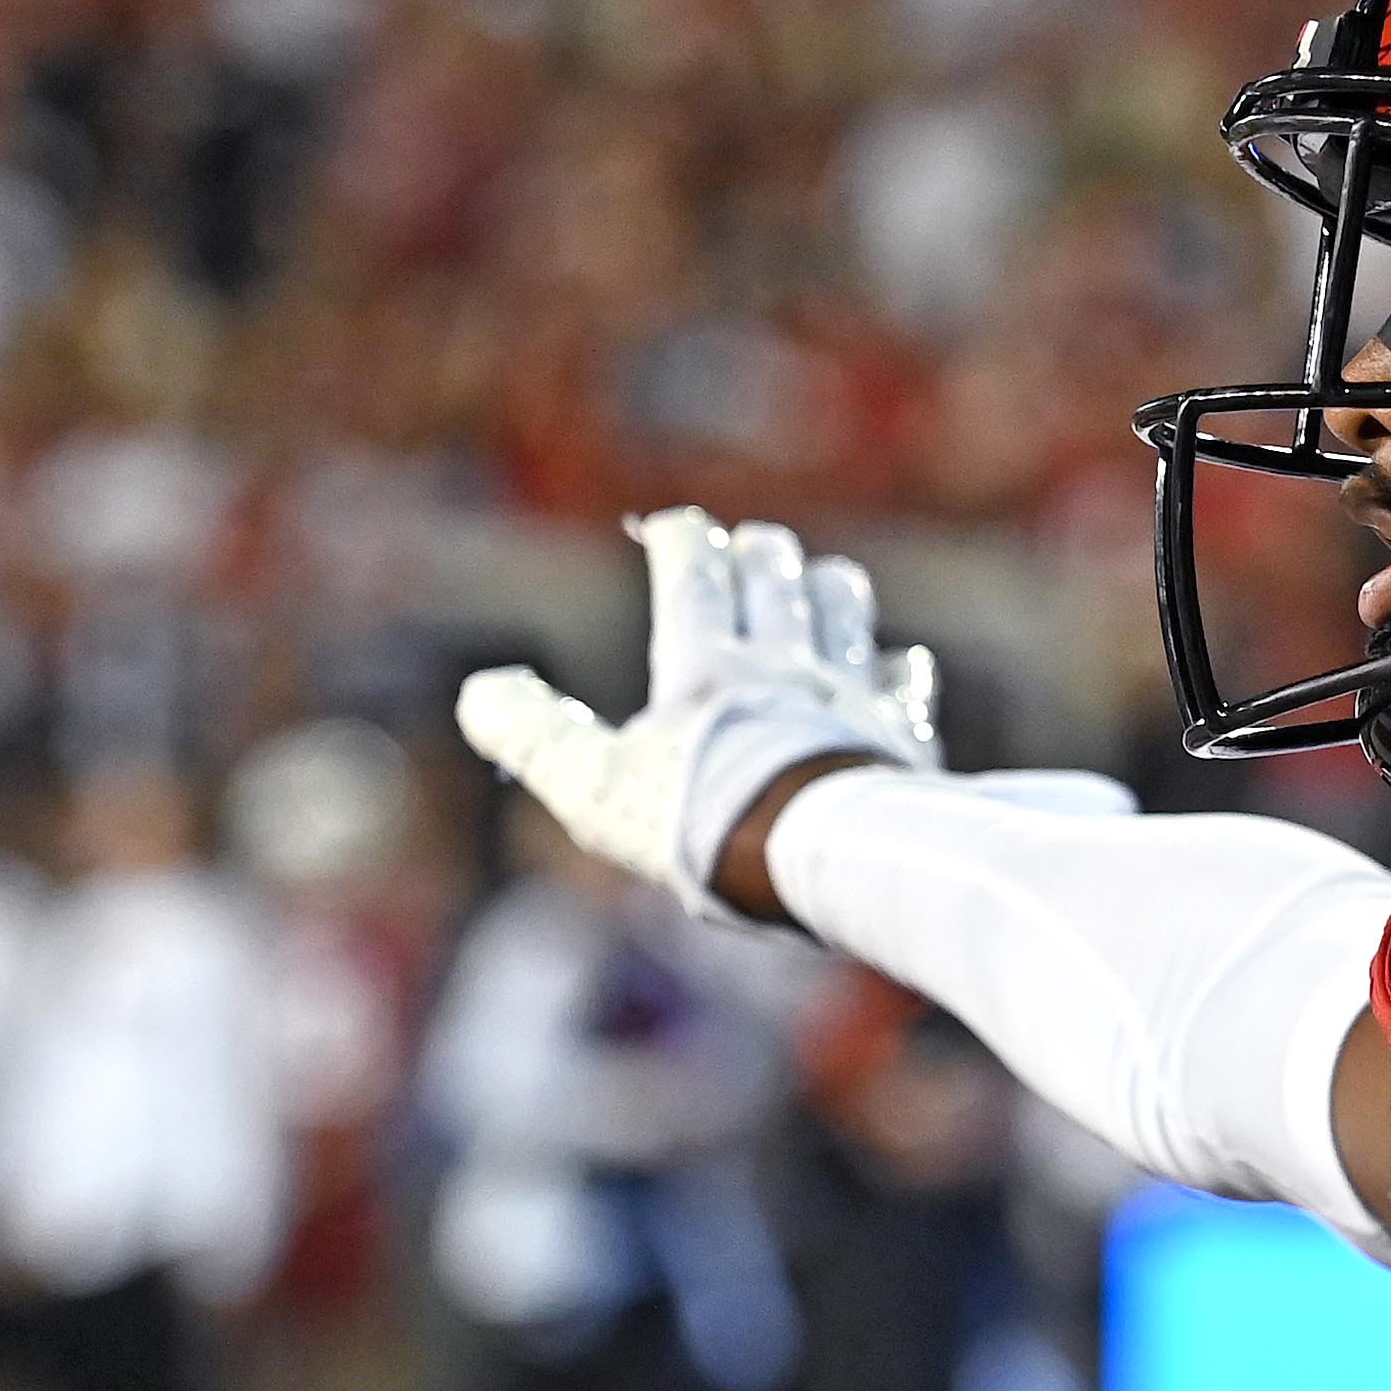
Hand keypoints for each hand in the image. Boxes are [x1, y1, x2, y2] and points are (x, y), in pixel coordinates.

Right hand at [458, 510, 943, 923]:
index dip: (679, 539)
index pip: (692, 570)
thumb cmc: (703, 825)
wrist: (825, 861)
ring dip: (825, 586)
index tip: (669, 529)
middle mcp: (783, 663)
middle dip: (756, 551)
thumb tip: (485, 693)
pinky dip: (894, 666)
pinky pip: (904, 677)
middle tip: (746, 551)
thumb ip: (535, 736)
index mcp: (704, 665)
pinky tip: (892, 668)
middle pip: (774, 571)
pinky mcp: (901, 733)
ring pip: (842, 604)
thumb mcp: (593, 786)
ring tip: (814, 587)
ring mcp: (848, 693)